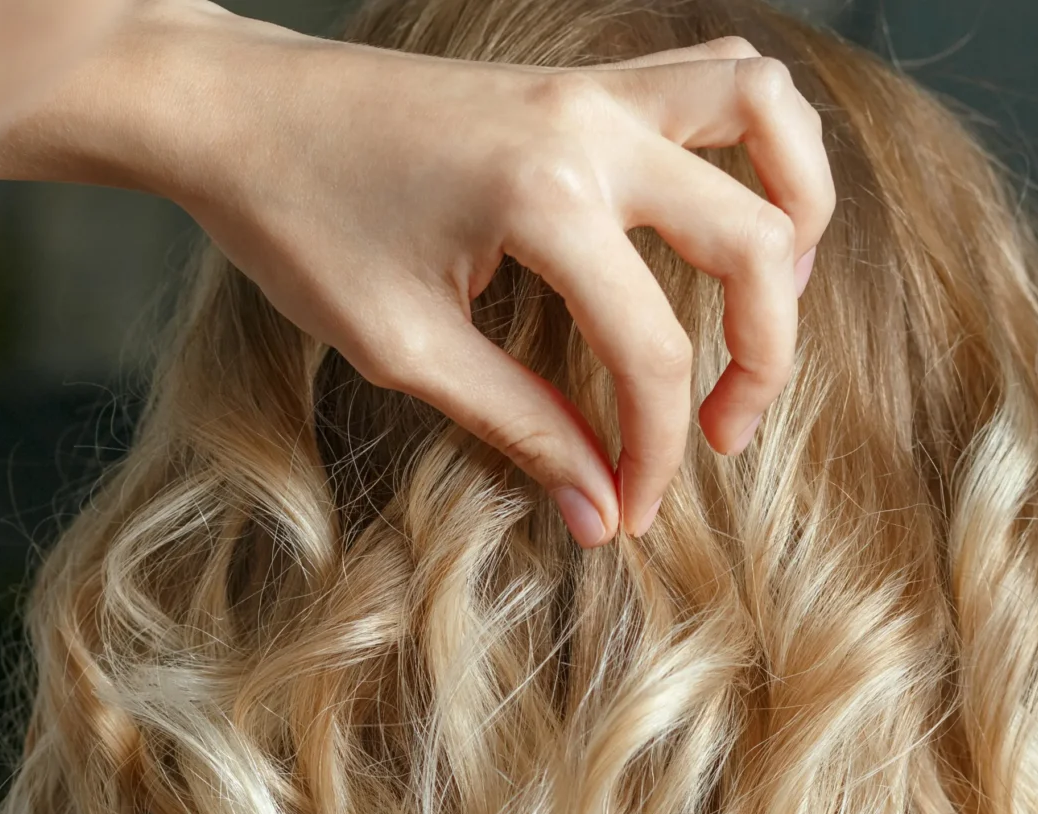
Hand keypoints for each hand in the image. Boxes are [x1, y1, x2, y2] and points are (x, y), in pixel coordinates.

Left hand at [0, 1, 833, 543]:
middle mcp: (590, 128)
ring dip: (799, 213)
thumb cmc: (299, 224)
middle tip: (723, 434)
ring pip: (766, 117)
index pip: (651, 352)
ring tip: (772, 303)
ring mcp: (592, 87)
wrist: (238, 110)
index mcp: (542, 200)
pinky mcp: (580, 78)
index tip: (629, 513)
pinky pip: (713, 78)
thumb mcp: (402, 348)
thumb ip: (518, 423)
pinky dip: (753, 140)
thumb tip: (599, 508)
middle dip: (762, 356)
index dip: (656, 452)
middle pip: (753, 240)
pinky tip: (726, 215)